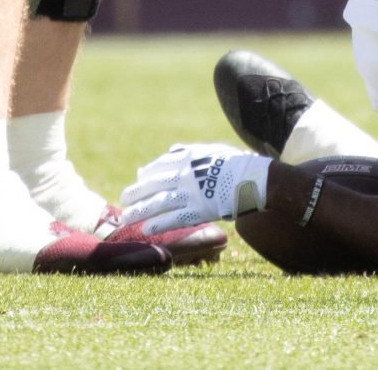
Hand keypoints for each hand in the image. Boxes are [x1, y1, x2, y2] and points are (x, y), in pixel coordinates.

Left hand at [115, 142, 273, 236]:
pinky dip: (158, 223)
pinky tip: (146, 229)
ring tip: (126, 218)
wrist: (254, 178)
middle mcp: (185, 175)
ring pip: (159, 203)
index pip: (159, 167)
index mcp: (188, 158)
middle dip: (136, 193)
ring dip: (140, 211)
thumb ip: (188, 151)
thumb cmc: (234, 164)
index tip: (137, 182)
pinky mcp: (199, 210)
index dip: (145, 176)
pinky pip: (174, 218)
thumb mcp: (210, 150)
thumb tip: (170, 151)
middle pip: (153, 185)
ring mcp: (192, 193)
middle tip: (122, 200)